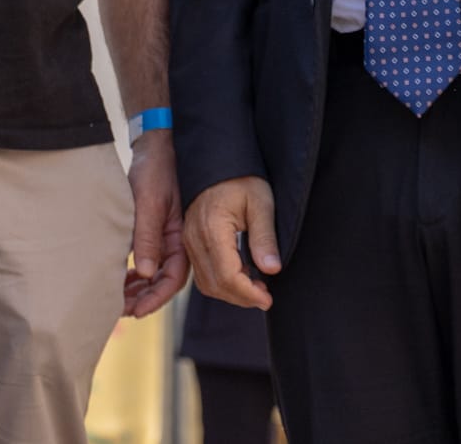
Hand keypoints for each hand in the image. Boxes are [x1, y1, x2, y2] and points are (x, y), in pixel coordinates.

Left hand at [122, 129, 187, 316]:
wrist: (157, 146)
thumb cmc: (156, 169)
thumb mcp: (150, 201)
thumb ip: (147, 236)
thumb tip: (144, 272)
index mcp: (181, 237)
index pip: (173, 279)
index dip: (156, 298)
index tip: (137, 311)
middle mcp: (176, 241)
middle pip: (164, 280)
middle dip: (144, 298)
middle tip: (120, 309)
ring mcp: (166, 236)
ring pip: (155, 272)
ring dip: (139, 288)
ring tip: (118, 298)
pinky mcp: (155, 229)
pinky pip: (149, 259)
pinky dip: (137, 272)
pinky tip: (123, 277)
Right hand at [183, 175, 278, 310]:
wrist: (217, 161)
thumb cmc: (242, 178)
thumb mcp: (261, 202)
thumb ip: (265, 237)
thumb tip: (272, 270)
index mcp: (212, 228)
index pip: (226, 276)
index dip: (248, 293)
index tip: (268, 299)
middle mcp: (194, 238)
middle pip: (214, 284)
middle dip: (241, 297)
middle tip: (265, 296)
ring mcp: (189, 241)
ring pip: (206, 283)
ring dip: (231, 293)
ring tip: (255, 287)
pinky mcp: (190, 242)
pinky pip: (201, 273)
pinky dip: (221, 283)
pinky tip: (241, 276)